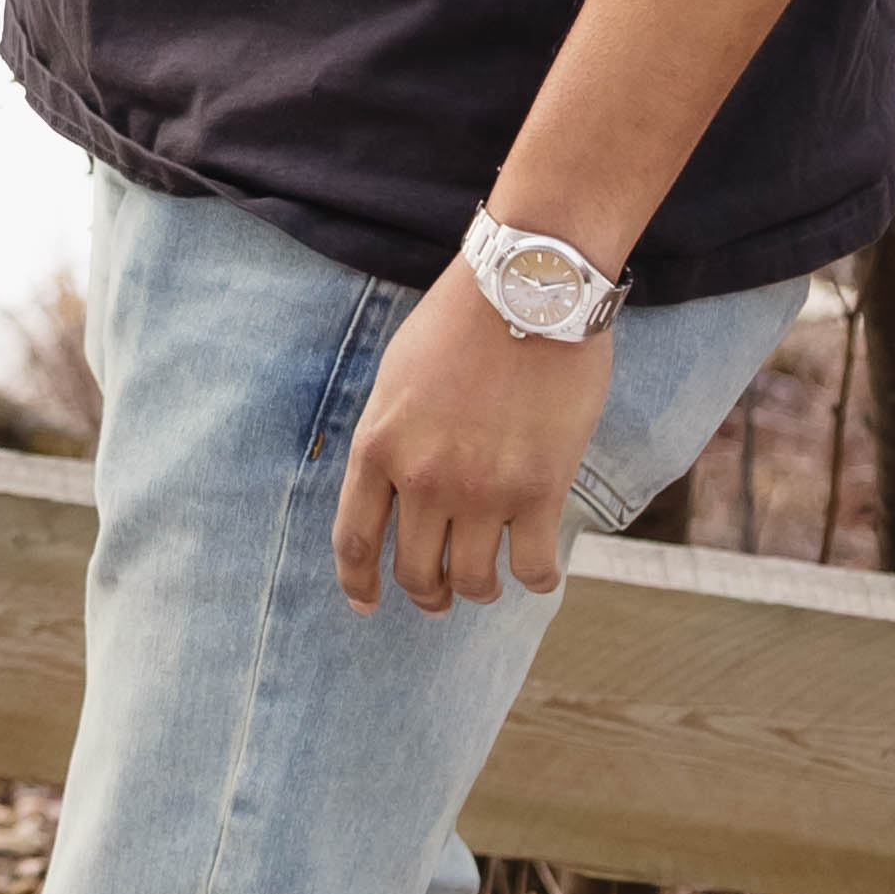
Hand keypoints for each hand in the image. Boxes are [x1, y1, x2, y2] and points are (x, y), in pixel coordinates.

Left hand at [330, 270, 614, 618]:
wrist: (526, 289)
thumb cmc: (460, 321)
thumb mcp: (396, 377)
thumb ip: (391, 437)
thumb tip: (395, 484)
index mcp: (378, 446)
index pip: (354, 540)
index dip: (358, 583)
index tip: (366, 604)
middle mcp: (423, 478)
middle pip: (415, 572)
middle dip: (427, 593)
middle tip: (441, 596)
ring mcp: (482, 490)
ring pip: (473, 581)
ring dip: (479, 591)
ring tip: (489, 583)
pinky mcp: (540, 490)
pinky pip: (533, 568)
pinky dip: (536, 579)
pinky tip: (538, 571)